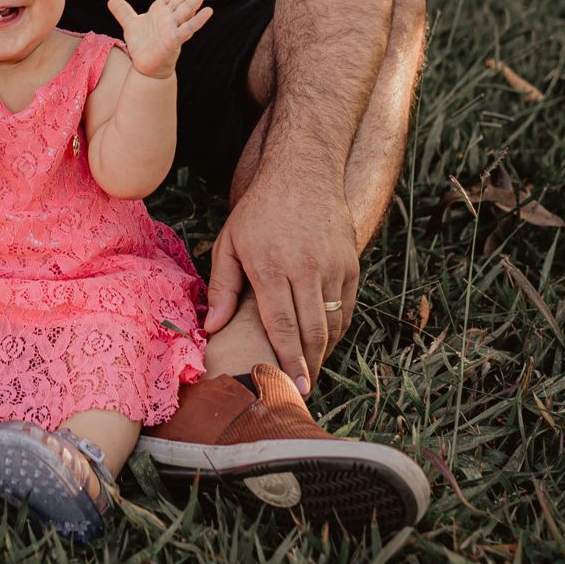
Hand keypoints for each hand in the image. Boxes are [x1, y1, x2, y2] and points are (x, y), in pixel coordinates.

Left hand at [106, 0, 213, 78]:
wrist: (146, 67)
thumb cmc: (143, 46)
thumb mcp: (130, 25)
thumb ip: (123, 11)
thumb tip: (111, 0)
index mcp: (161, 11)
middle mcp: (169, 17)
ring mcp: (173, 28)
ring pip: (187, 9)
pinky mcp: (174, 41)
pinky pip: (187, 29)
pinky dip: (198, 21)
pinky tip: (208, 11)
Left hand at [203, 173, 358, 396]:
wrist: (302, 173)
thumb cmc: (259, 211)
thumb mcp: (229, 243)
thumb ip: (222, 288)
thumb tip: (214, 329)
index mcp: (270, 265)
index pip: (282, 325)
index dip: (287, 360)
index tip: (291, 386)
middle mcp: (305, 266)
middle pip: (312, 331)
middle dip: (308, 366)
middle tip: (303, 391)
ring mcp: (332, 264)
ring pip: (333, 322)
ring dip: (323, 351)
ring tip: (309, 370)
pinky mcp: (350, 262)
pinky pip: (347, 306)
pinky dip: (337, 328)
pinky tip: (323, 341)